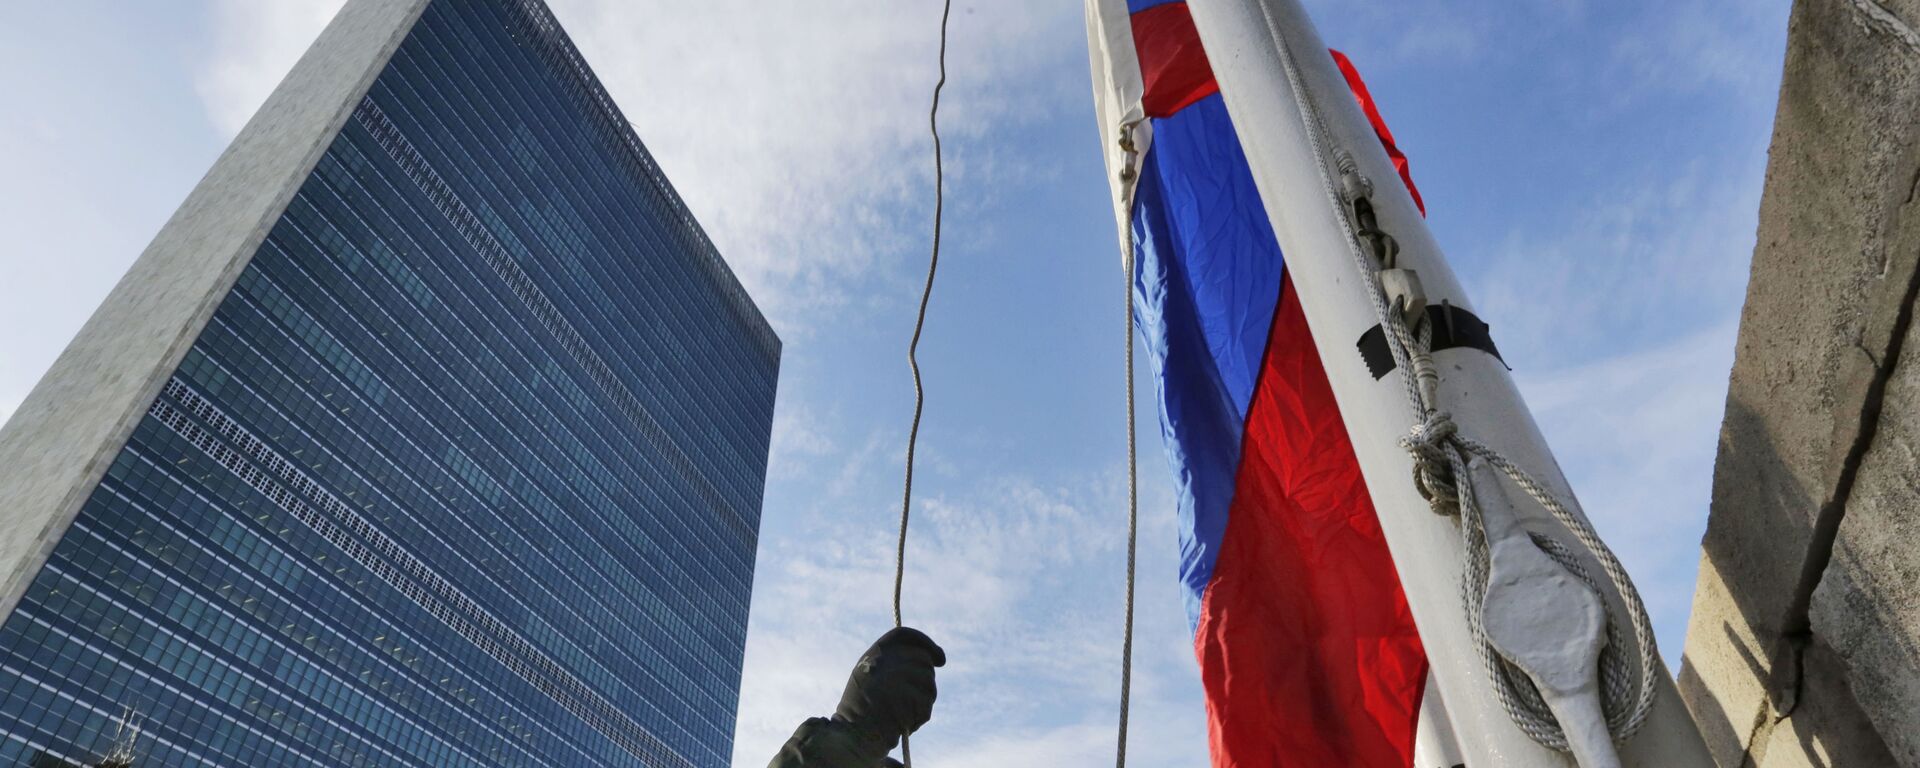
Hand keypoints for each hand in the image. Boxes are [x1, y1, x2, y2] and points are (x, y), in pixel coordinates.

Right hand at [834, 627, 945, 742]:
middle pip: (923, 660)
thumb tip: (937, 658)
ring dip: (924, 701)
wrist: (849, 738)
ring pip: (928, 682)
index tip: (940, 659)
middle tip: (918, 699)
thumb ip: (896, 664)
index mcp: (873, 653)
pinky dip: (920, 716)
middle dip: (926, 680)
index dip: (925, 643)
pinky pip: (926, 703)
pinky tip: (904, 724)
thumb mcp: (872, 679)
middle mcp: (883, 658)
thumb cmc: (862, 713)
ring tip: (906, 715)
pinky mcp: (902, 695)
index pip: (905, 635)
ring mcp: (893, 675)